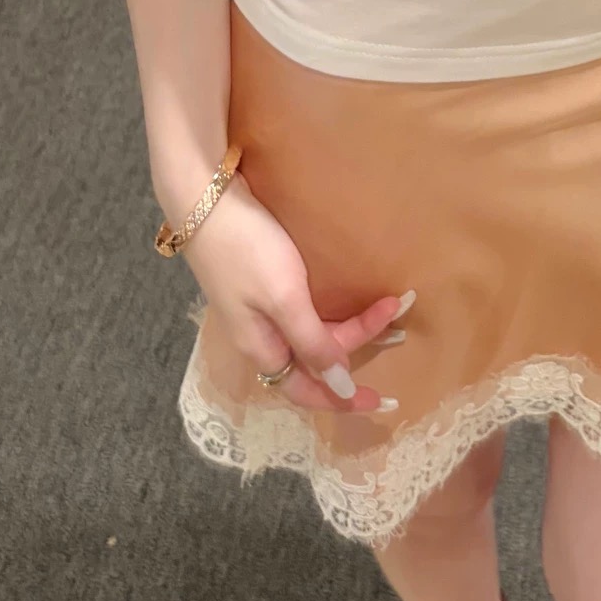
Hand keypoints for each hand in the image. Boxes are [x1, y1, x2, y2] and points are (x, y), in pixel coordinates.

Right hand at [179, 176, 408, 413]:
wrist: (204, 199)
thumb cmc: (248, 251)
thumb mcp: (285, 300)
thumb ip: (313, 344)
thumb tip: (341, 388)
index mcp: (263, 349)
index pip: (308, 391)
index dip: (344, 399)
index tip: (385, 400)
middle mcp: (260, 336)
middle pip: (315, 358)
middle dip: (357, 347)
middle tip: (397, 321)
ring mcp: (258, 309)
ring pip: (311, 334)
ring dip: (349, 328)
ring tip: (384, 308)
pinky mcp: (260, 284)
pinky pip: (304, 313)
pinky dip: (332, 311)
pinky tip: (345, 298)